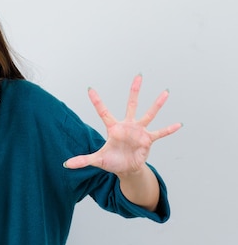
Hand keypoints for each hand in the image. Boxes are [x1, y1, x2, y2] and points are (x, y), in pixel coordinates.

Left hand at [63, 74, 181, 175]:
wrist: (126, 169)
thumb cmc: (112, 161)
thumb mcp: (97, 160)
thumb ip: (82, 160)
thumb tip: (66, 164)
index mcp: (113, 128)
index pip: (103, 111)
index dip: (96, 101)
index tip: (89, 88)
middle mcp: (127, 126)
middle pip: (131, 104)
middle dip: (134, 90)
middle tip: (139, 75)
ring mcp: (139, 131)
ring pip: (149, 114)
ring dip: (157, 104)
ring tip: (165, 92)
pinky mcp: (148, 140)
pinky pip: (160, 133)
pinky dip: (168, 130)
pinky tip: (178, 124)